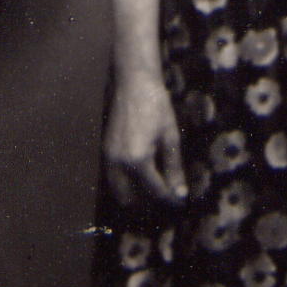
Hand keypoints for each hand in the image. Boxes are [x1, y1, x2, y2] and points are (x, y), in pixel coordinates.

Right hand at [104, 72, 186, 205]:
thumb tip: (181, 192)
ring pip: (118, 189)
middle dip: (148, 201)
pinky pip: (112, 177)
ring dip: (134, 195)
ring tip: (154, 188)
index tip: (180, 202)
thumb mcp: (170, 137)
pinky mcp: (105, 151)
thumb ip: (174, 168)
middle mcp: (119, 162)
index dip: (170, 198)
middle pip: (131, 197)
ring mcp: (108, 157)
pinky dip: (124, 183)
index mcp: (138, 160)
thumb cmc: (156, 107)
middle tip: (167, 196)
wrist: (134, 84)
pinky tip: (140, 177)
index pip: (155, 190)